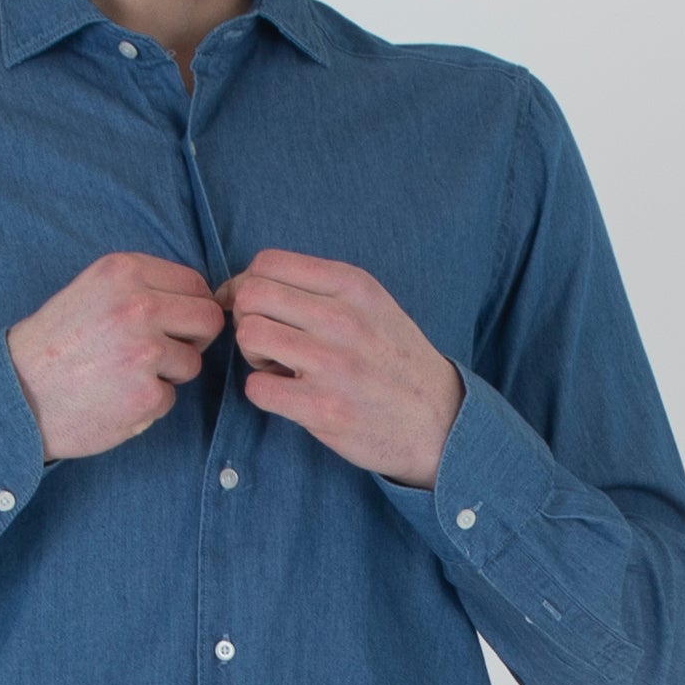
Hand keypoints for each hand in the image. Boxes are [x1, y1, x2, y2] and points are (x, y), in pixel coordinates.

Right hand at [5, 252, 226, 463]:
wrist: (15, 393)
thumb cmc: (54, 344)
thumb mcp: (91, 290)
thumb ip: (140, 287)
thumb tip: (199, 297)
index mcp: (123, 271)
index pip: (195, 284)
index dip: (189, 307)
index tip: (172, 323)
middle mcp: (138, 306)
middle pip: (208, 320)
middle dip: (192, 338)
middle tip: (161, 351)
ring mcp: (144, 352)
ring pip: (192, 362)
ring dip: (167, 373)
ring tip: (124, 375)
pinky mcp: (146, 395)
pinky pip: (170, 397)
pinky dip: (147, 403)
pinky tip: (115, 398)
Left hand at [213, 249, 463, 487]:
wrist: (439, 421)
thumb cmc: (394, 359)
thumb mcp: (372, 304)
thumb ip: (318, 288)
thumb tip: (245, 284)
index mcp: (353, 285)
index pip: (267, 263)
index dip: (247, 285)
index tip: (255, 309)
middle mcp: (343, 319)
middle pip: (251, 295)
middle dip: (246, 318)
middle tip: (267, 341)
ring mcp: (333, 364)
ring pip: (249, 335)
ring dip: (253, 355)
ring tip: (279, 367)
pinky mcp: (323, 408)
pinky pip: (257, 388)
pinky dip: (263, 392)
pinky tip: (288, 395)